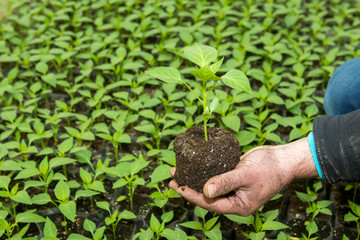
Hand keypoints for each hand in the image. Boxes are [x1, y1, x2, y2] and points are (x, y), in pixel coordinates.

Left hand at [169, 137, 317, 215]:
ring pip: (209, 185)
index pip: (209, 203)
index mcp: (237, 206)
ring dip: (194, 177)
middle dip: (188, 186)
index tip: (175, 186)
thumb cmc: (269, 169)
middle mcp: (233, 199)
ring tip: (178, 170)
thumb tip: (205, 191)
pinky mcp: (233, 177)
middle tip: (172, 177)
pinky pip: (216, 176)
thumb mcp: (245, 176)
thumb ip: (225, 183)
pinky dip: (204, 171)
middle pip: (206, 196)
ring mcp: (233, 188)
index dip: (190, 194)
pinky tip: (195, 165)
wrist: (283, 160)